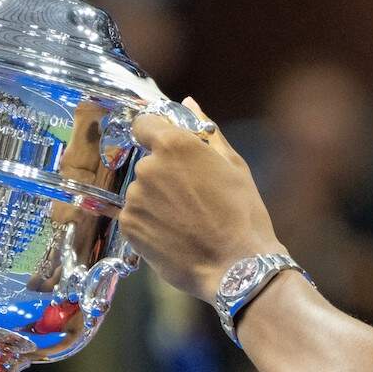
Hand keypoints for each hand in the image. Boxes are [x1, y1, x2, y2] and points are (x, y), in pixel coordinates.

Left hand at [124, 99, 284, 301]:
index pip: (144, 124)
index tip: (169, 152)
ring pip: (140, 192)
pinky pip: (135, 217)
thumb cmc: (243, 215)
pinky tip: (176, 236)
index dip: (155, 136)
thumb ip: (207, 132)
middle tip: (192, 198)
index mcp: (174, 145)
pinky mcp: (129, 226)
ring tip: (186, 222)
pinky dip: (150, 224)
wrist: (236, 267)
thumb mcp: (234, 167)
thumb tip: (189, 104)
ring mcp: (135, 198)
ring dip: (156, 201)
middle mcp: (148, 167)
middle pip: (146, 162)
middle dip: (163, 175)